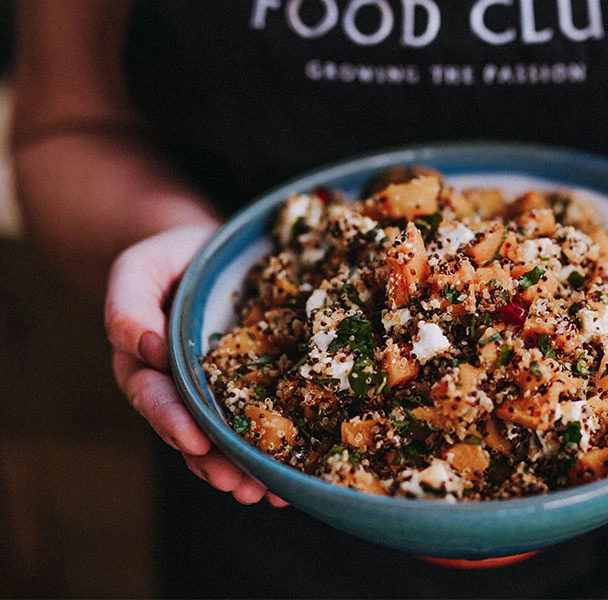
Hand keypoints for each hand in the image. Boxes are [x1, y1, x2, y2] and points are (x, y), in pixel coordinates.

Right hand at [105, 223, 287, 506]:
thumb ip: (128, 305)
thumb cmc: (169, 259)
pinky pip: (262, 424)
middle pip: (193, 435)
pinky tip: (292, 478)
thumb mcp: (139, 269)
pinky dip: (274, 453)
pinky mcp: (254, 388)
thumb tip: (146, 348)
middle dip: (215, 464)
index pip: (156, 399)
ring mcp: (218, 393)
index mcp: (147, 366)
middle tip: (239, 485)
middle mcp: (181, 389)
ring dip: (244, 470)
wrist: (209, 249)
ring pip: (226, 441)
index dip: (174, 422)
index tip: (196, 443)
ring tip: (266, 493)